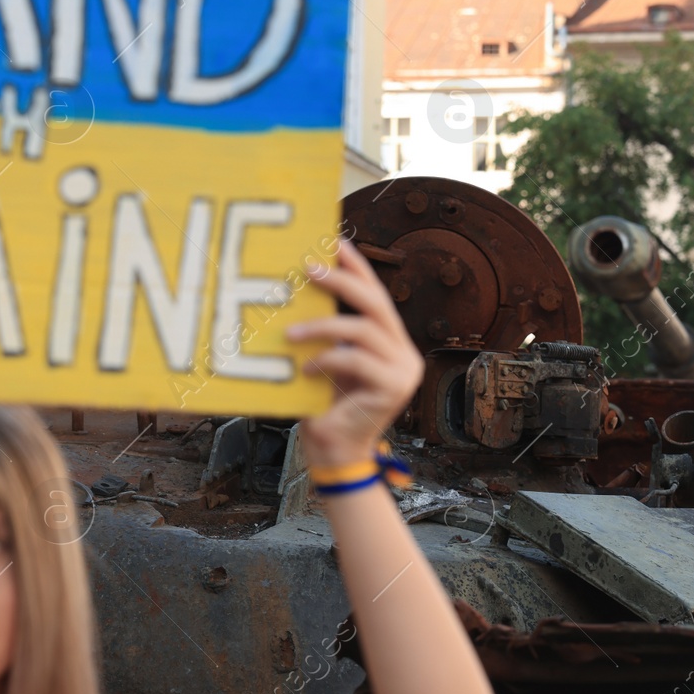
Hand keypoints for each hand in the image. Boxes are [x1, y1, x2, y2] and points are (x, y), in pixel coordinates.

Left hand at [285, 240, 423, 468]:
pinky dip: (326, 359)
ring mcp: (403, 369)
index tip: (333, 240)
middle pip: (376, 302)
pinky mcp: (393, 387)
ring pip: (364, 329)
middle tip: (308, 268)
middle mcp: (403, 351)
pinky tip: (306, 369)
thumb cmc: (322, 406)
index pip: (375, 294)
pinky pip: (356, 360)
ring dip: (322, 325)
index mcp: (389, 341)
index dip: (357, 265)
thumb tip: (295, 290)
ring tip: (290, 333)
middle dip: (342, 280)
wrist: (334, 453)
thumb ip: (324, 333)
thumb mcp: (323, 360)